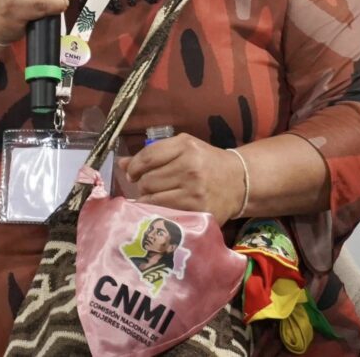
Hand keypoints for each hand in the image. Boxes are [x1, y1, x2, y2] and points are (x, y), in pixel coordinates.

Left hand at [119, 134, 244, 224]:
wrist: (239, 181)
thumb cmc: (207, 162)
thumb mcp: (184, 149)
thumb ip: (153, 154)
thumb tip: (121, 163)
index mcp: (186, 147)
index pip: (147, 157)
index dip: (134, 167)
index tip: (132, 173)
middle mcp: (190, 168)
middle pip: (147, 180)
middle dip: (142, 184)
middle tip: (148, 187)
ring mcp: (194, 192)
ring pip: (152, 198)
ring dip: (147, 199)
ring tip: (154, 197)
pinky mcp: (197, 211)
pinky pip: (164, 213)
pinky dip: (157, 211)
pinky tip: (160, 208)